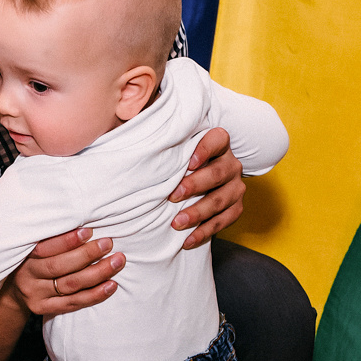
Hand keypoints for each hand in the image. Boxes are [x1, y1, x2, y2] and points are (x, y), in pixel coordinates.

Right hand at [12, 227, 123, 316]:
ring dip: (98, 273)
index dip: (68, 240)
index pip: (45, 248)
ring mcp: (35, 295)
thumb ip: (52, 237)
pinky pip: (74, 303)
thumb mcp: (34, 245)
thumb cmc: (33, 260)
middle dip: (87, 255)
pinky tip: (111, 285)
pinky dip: (95, 295)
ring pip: (71, 285)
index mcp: (24, 255)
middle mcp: (27, 277)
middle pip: (59, 266)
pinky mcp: (44, 309)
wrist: (16, 290)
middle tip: (108, 243)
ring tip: (117, 262)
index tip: (89, 231)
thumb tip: (85, 221)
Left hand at [169, 128, 243, 248]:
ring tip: (176, 223)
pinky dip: (205, 231)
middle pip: (219, 173)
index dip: (205, 149)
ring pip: (221, 200)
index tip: (188, 162)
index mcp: (219, 145)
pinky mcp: (236, 207)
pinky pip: (225, 221)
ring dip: (198, 212)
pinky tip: (187, 240)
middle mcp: (231, 164)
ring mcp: (236, 186)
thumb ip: (159, 138)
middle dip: (195, 185)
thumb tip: (124, 120)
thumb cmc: (179, 162)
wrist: (201, 182)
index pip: (218, 139)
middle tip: (172, 196)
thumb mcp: (174, 147)